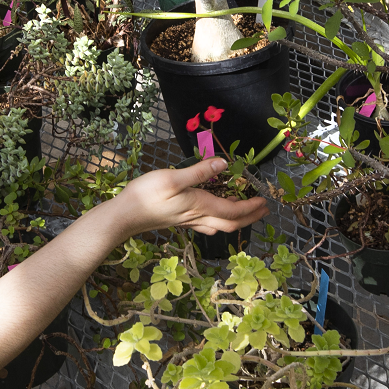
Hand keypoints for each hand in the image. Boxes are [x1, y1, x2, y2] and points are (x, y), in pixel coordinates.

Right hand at [106, 158, 268, 235]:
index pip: (233, 211)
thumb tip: (223, 164)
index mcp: (200, 205)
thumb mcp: (173, 177)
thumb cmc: (146, 195)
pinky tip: (214, 216)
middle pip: (230, 223)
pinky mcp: (179, 221)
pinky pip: (206, 224)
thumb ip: (199, 172)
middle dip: (249, 217)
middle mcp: (197, 216)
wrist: (124, 216)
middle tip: (263, 210)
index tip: (264, 202)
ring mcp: (188, 221)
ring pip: (219, 225)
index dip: (251, 207)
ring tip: (244, 211)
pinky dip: (218, 221)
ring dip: (236, 220)